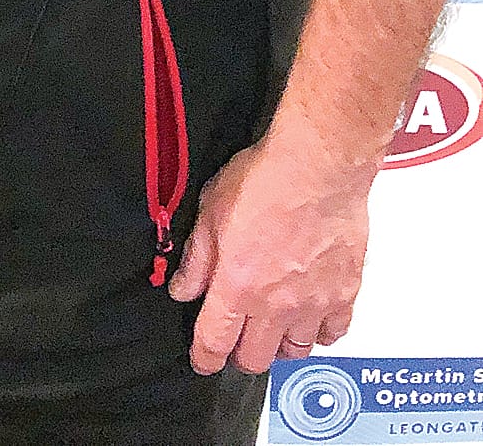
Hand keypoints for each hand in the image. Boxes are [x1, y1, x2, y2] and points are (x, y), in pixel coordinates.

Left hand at [168, 138, 371, 373]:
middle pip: (255, 358)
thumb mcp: (210, 211)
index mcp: (237, 286)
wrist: (317, 169)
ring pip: (295, 351)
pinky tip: (310, 318)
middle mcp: (276, 305)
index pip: (215, 341)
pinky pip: (333, 333)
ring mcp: (313, 304)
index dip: (204, 357)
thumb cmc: (264, 181)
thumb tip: (183, 289)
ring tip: (271, 331)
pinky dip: (319, 333)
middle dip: (240, 355)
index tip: (202, 360)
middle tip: (236, 340)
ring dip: (279, 347)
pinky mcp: (345, 295)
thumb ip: (197, 259)